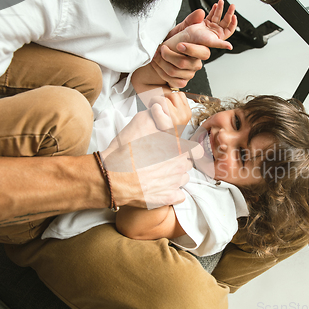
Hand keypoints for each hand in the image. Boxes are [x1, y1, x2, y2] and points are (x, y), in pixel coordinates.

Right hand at [100, 89, 202, 208]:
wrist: (112, 176)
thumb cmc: (125, 152)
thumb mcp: (140, 123)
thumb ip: (157, 116)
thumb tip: (161, 110)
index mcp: (177, 150)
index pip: (196, 151)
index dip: (188, 150)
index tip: (180, 151)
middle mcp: (179, 168)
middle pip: (188, 165)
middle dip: (178, 162)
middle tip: (162, 161)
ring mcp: (174, 184)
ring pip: (183, 180)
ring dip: (174, 177)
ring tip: (158, 174)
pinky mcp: (168, 198)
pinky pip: (179, 196)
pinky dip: (171, 193)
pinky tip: (159, 188)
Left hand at [152, 9, 210, 88]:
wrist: (160, 56)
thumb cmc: (172, 44)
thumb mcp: (179, 30)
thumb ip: (190, 21)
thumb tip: (200, 12)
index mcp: (199, 50)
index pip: (203, 52)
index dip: (192, 49)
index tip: (180, 45)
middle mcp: (196, 63)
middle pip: (183, 62)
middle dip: (168, 55)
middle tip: (162, 48)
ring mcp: (189, 74)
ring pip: (174, 71)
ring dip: (161, 62)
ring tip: (157, 55)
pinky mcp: (182, 82)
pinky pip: (172, 80)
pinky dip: (161, 71)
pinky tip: (158, 65)